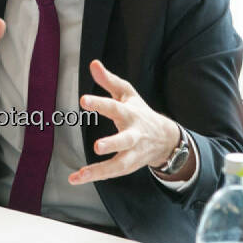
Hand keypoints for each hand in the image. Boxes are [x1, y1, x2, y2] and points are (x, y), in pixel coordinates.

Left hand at [69, 60, 183, 184]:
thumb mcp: (127, 94)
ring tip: (81, 174)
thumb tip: (93, 63)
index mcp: (131, 114)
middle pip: (125, 140)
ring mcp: (132, 153)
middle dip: (113, 143)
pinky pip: (111, 173)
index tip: (83, 101)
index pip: (114, 108)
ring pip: (119, 164)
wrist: (165, 140)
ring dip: (100, 170)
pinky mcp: (128, 166)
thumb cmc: (140, 113)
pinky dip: (94, 176)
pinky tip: (76, 178)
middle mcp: (133, 135)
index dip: (99, 104)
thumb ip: (109, 81)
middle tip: (97, 146)